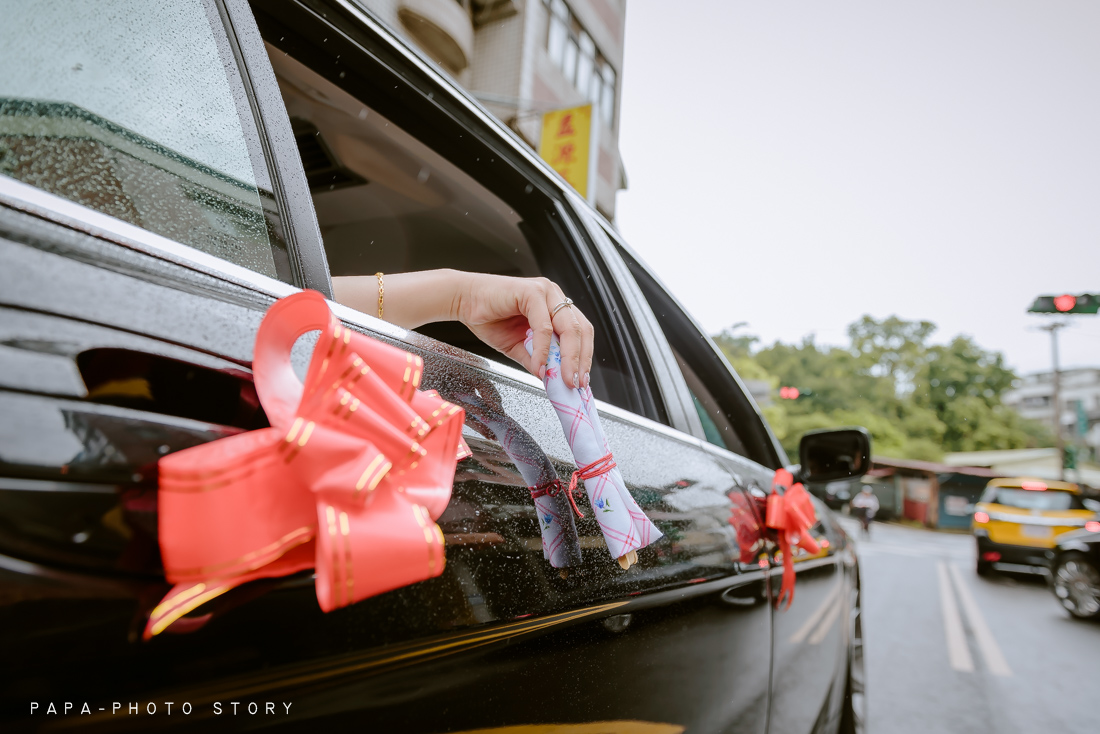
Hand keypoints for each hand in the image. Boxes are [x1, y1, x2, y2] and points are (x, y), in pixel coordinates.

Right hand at [454, 272, 593, 388]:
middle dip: (580, 361)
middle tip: (574, 383)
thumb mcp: (517, 346)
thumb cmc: (488, 317)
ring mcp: (545, 292)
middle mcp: (554, 296)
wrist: (462, 301)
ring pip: (567, 328)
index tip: (581, 379)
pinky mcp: (531, 292)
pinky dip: (543, 349)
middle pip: (580, 331)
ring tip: (562, 378)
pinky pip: (543, 326)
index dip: (584, 357)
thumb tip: (551, 378)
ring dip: (567, 358)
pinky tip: (539, 364)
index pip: (581, 333)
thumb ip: (536, 359)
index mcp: (555, 306)